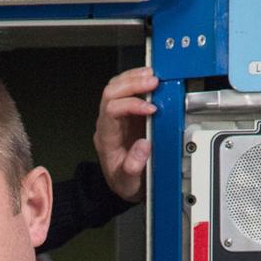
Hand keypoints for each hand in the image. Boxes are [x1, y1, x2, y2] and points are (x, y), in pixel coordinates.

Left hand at [93, 65, 157, 203]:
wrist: (126, 184)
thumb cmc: (126, 183)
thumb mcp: (129, 183)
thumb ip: (133, 167)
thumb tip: (143, 145)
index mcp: (106, 139)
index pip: (111, 111)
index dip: (131, 105)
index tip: (152, 110)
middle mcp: (108, 124)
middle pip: (111, 93)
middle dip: (132, 83)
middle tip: (154, 82)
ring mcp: (116, 117)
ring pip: (116, 87)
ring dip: (134, 78)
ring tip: (154, 76)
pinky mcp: (126, 113)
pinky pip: (126, 90)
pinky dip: (138, 81)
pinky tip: (151, 80)